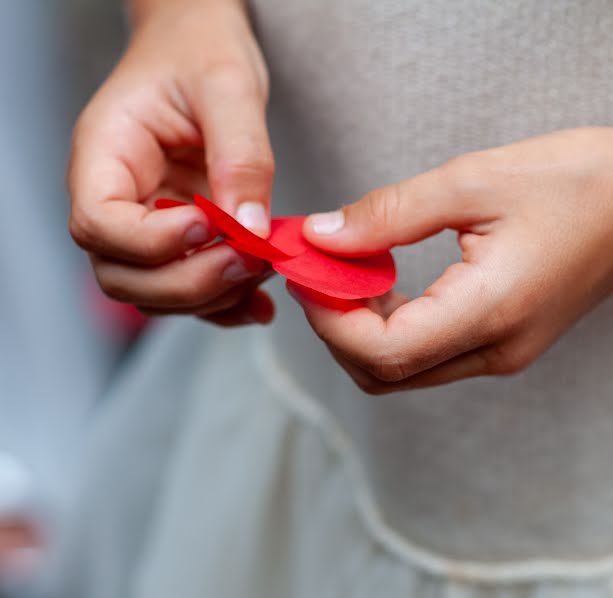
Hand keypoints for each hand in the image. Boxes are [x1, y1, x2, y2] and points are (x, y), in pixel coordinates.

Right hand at [68, 0, 275, 325]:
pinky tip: (260, 302)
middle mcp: (116, 197)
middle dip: (188, 281)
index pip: (99, 223)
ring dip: (210, 297)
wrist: (203, 45)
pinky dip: (223, 304)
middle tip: (251, 261)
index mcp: (104, 154)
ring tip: (264, 268)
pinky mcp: (179, 237)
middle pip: (122, 274)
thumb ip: (240, 155)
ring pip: (154, 291)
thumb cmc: (201, 51)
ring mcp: (145, 222)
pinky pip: (189, 287)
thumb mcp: (228, 87)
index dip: (152, 242)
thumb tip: (251, 227)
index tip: (210, 226)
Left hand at [290, 127, 612, 392]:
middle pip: (384, 374)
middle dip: (336, 326)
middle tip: (318, 264)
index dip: (327, 315)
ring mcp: (506, 353)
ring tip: (349, 265)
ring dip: (362, 328)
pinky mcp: (510, 342)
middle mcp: (498, 350)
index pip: (381, 351)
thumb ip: (390, 214)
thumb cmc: (579, 179)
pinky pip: (434, 354)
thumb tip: (322, 236)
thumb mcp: (475, 181)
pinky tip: (387, 277)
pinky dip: (395, 325)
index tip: (305, 264)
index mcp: (491, 313)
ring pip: (406, 370)